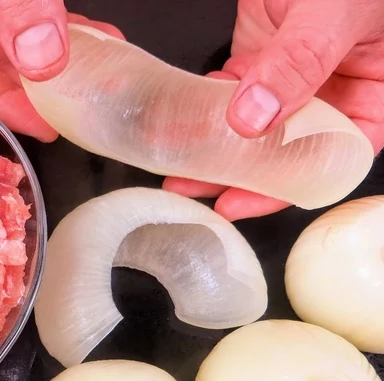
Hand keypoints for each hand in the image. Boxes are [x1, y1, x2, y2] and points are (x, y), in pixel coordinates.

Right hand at [0, 0, 122, 141]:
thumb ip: (12, 3)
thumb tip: (45, 60)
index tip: (46, 124)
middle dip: (33, 90)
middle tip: (75, 110)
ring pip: (7, 40)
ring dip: (53, 60)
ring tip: (97, 75)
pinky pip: (21, 13)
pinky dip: (55, 26)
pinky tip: (93, 37)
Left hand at [163, 0, 383, 220]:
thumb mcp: (339, 10)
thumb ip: (301, 61)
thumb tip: (255, 117)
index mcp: (374, 92)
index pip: (332, 158)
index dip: (286, 187)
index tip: (240, 200)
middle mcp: (334, 89)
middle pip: (285, 150)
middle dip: (237, 173)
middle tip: (192, 186)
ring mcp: (294, 73)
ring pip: (254, 125)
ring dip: (216, 144)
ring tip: (178, 164)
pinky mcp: (262, 52)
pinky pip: (234, 89)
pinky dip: (211, 104)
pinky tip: (189, 116)